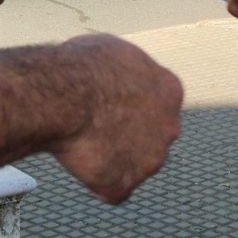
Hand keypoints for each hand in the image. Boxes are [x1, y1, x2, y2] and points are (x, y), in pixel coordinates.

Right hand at [51, 34, 183, 203]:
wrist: (68, 96)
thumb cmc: (84, 66)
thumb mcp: (112, 50)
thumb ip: (124, 71)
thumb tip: (112, 73)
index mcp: (169, 90)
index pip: (156, 103)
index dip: (129, 103)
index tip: (109, 102)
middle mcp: (169, 127)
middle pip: (150, 137)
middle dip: (127, 134)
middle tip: (96, 125)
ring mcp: (150, 161)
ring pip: (131, 164)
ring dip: (111, 158)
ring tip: (81, 141)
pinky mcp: (124, 186)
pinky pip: (110, 188)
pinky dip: (95, 180)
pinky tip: (78, 161)